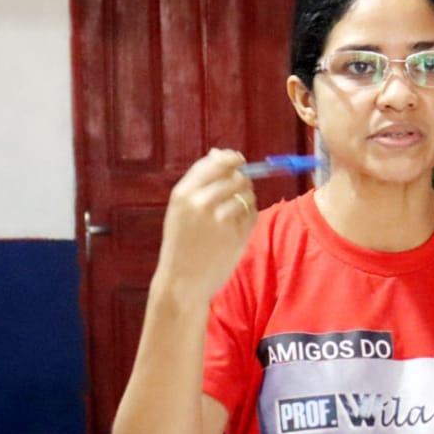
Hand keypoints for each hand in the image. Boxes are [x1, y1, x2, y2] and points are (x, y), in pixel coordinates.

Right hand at [154, 148, 256, 302]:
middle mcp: (201, 203)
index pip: (215, 163)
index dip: (231, 159)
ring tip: (236, 210)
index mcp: (183, 194)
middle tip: (239, 190)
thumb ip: (199, 181)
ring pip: (247, 194)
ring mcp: (220, 219)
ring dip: (247, 197)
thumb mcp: (180, 209)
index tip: (239, 160)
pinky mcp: (236, 235)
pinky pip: (252, 213)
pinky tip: (237, 225)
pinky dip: (250, 215)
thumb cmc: (182, 243)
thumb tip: (220, 153)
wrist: (182, 281)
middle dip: (242, 180)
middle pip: (236, 177)